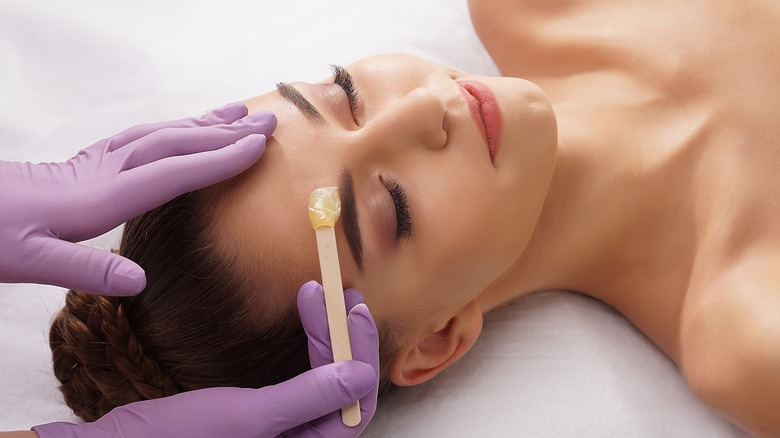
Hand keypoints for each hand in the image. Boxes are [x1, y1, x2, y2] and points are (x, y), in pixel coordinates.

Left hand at [0, 103, 274, 294]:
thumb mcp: (28, 262)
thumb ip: (84, 270)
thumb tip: (140, 281)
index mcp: (97, 198)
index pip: (172, 173)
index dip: (218, 159)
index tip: (258, 147)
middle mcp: (104, 171)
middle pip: (174, 143)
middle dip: (225, 133)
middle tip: (267, 123)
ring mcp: (97, 163)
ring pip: (160, 133)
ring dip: (204, 123)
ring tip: (238, 113)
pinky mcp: (89, 163)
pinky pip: (143, 136)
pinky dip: (174, 128)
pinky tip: (184, 130)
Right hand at [31, 282, 379, 437]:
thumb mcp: (248, 416)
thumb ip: (309, 397)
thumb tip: (364, 374)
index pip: (354, 409)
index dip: (360, 357)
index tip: (351, 310)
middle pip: (342, 390)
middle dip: (343, 338)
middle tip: (340, 292)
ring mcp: (283, 429)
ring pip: (324, 380)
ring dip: (328, 337)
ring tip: (321, 294)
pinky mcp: (265, 413)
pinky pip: (302, 377)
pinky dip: (308, 345)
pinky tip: (306, 318)